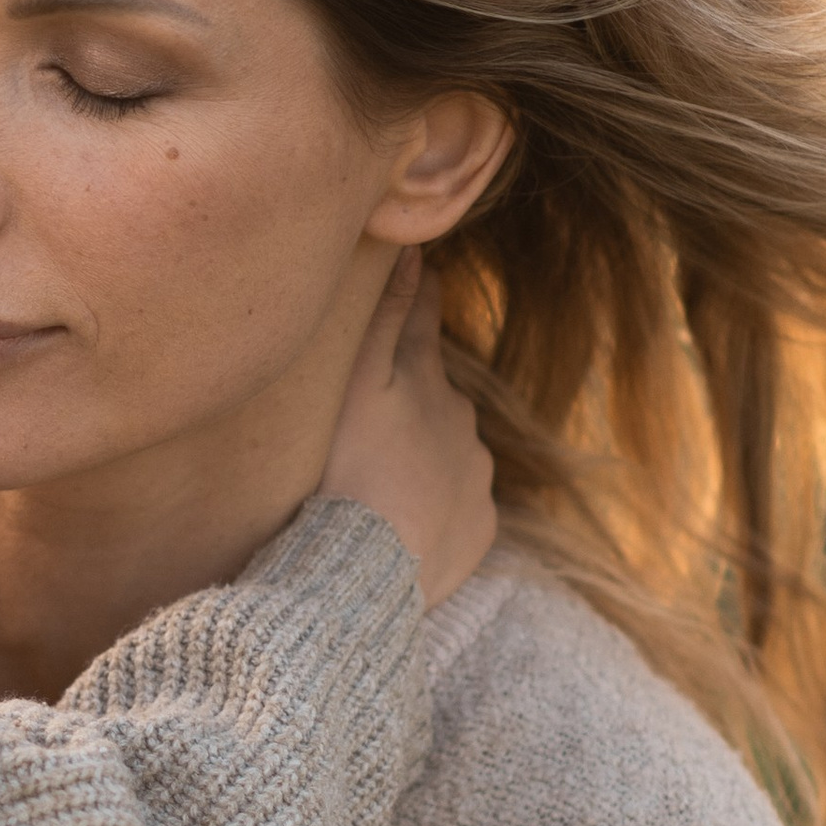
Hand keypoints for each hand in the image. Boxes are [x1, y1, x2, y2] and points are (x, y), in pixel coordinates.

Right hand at [317, 253, 495, 610]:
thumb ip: (388, 317)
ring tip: (374, 480)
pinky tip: (399, 521)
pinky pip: (458, 507)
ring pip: (449, 450)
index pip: (423, 319)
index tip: (409, 280)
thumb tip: (417, 251)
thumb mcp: (356, 384)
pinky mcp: (480, 528)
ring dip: (421, 455)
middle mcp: (464, 420)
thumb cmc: (345, 470)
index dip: (414, 298)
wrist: (365, 574)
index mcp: (428, 379)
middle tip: (363, 418)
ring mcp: (476, 476)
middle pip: (435, 392)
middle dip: (410, 395)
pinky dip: (434, 507)